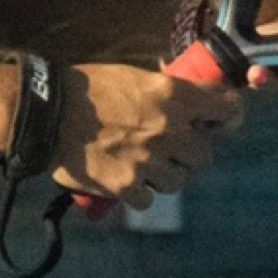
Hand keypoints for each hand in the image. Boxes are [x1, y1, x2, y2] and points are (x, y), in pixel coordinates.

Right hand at [54, 62, 242, 210]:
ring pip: (179, 181)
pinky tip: (123, 179)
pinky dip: (138, 193)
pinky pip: (149, 200)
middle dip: (189, 151)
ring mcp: (150, 161)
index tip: (222, 120)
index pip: (227, 107)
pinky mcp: (128, 187)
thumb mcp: (134, 77)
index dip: (228, 115)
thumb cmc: (88, 88)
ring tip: (142, 164)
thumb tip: (187, 101)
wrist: (48, 113)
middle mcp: (169, 129)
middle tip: (169, 146)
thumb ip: (165, 93)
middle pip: (204, 154)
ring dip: (165, 174)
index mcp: (173, 95)